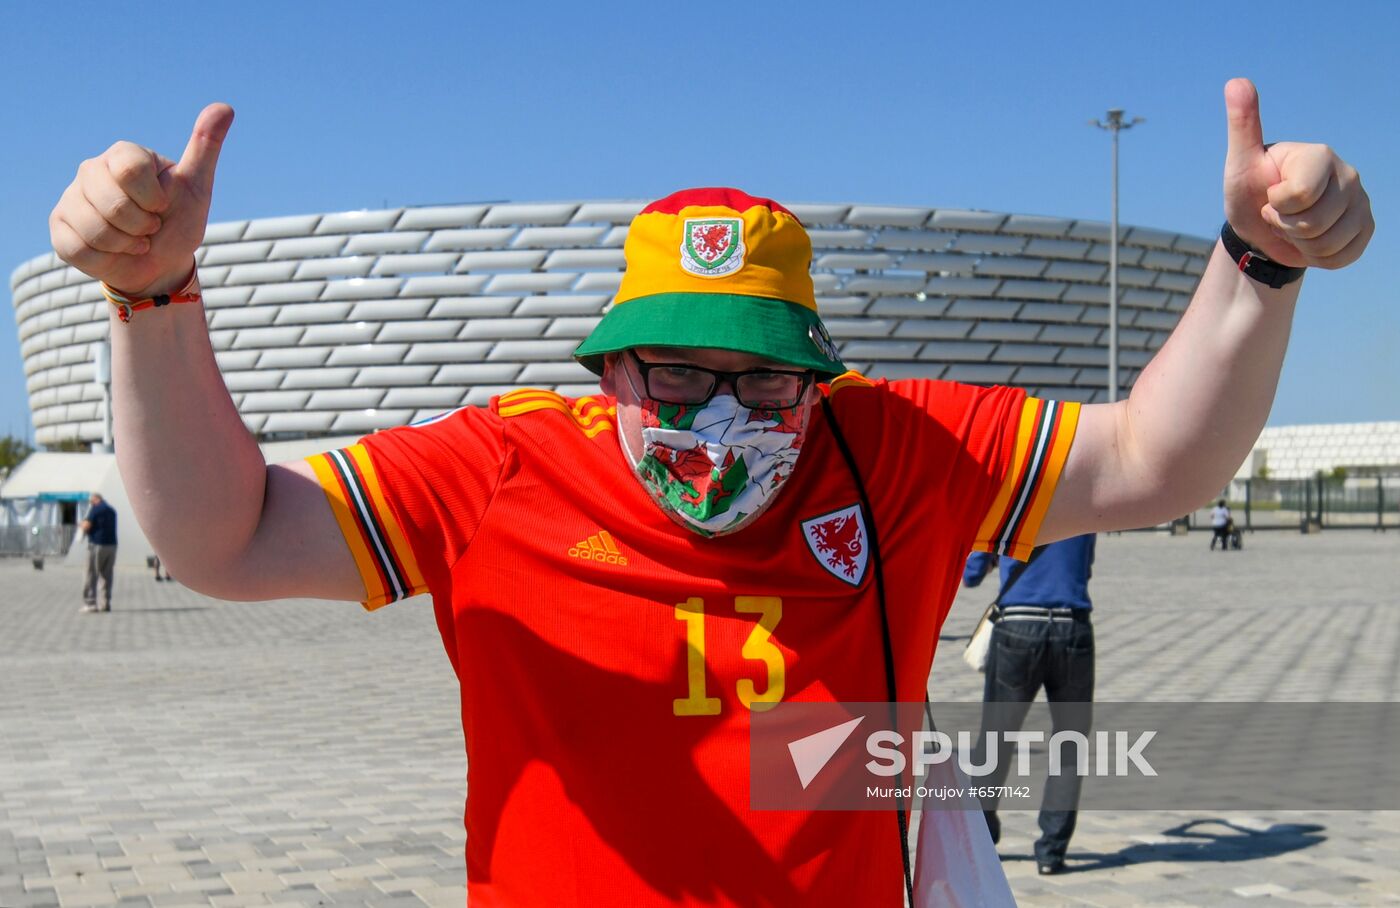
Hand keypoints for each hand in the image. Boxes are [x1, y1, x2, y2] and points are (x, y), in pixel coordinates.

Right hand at [50, 103, 234, 296]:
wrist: (160, 263)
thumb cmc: (178, 221)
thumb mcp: (197, 187)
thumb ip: (205, 147)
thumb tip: (225, 107)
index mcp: (124, 155)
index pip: (130, 170)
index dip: (153, 198)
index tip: (163, 205)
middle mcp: (91, 170)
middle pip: (112, 203)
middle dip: (141, 227)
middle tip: (151, 227)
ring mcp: (71, 197)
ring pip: (94, 229)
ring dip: (126, 246)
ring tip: (135, 241)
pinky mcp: (59, 226)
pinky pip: (77, 248)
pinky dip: (106, 259)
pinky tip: (115, 253)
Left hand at [1222, 78, 1372, 269]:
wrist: (1261, 227)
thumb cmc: (1250, 190)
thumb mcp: (1240, 161)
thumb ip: (1242, 125)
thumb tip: (1236, 81)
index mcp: (1320, 155)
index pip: (1299, 196)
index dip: (1276, 206)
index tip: (1270, 196)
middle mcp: (1348, 174)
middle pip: (1314, 223)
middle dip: (1286, 227)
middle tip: (1278, 214)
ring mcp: (1361, 202)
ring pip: (1328, 243)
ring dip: (1300, 244)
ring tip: (1292, 227)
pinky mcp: (1365, 227)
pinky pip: (1343, 257)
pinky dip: (1318, 258)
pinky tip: (1309, 241)